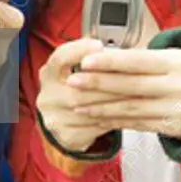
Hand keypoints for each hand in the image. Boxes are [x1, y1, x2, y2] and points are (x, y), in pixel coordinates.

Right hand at [36, 38, 117, 153]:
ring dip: (114, 101)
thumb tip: (108, 47)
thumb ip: (87, 59)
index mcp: (48, 74)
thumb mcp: (72, 70)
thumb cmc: (73, 89)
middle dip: (106, 80)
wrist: (63, 121)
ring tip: (133, 93)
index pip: (60, 58)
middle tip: (128, 73)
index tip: (99, 45)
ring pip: (90, 109)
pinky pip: (95, 127)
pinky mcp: (66, 136)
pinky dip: (112, 119)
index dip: (79, 50)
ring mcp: (55, 118)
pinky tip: (125, 112)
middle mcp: (48, 96)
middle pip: (79, 86)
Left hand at [64, 47, 180, 138]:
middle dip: (98, 84)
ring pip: (131, 108)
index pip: (137, 61)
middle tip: (73, 82)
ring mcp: (175, 110)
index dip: (110, 62)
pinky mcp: (173, 129)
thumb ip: (146, 57)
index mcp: (176, 63)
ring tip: (79, 103)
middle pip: (131, 86)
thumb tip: (107, 56)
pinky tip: (99, 117)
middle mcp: (177, 87)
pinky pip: (139, 124)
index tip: (85, 61)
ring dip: (101, 107)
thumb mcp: (177, 56)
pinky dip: (116, 121)